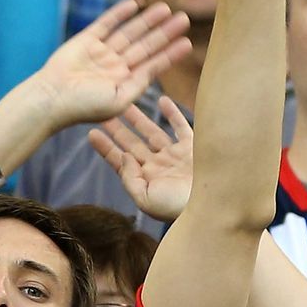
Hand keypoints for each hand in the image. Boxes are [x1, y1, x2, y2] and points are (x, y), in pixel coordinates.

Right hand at [23, 0, 189, 130]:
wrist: (51, 99)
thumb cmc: (83, 107)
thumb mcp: (119, 101)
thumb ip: (139, 84)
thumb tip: (158, 69)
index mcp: (123, 84)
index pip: (152, 65)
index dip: (170, 54)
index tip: (187, 43)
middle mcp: (114, 67)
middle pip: (145, 45)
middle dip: (164, 33)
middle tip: (185, 18)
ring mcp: (100, 53)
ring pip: (129, 32)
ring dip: (147, 20)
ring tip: (166, 8)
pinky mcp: (85, 41)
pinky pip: (105, 24)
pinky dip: (118, 14)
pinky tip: (133, 4)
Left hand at [86, 98, 193, 223]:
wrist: (215, 205)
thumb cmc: (178, 207)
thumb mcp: (146, 199)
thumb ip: (130, 178)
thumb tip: (123, 155)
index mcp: (145, 179)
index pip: (120, 161)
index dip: (106, 147)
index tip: (92, 132)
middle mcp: (159, 166)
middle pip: (133, 144)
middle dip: (117, 129)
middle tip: (103, 111)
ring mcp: (177, 157)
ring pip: (153, 132)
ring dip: (139, 118)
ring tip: (126, 103)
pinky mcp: (195, 148)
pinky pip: (182, 126)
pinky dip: (172, 113)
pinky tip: (162, 99)